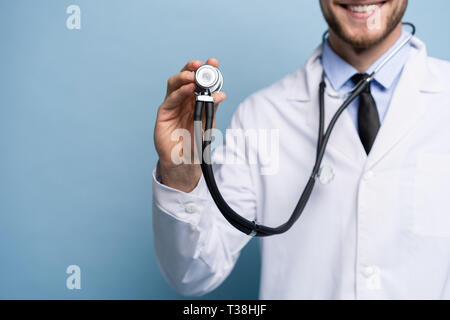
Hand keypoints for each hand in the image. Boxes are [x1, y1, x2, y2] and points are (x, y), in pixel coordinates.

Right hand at [154, 58, 225, 191]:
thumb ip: (212, 108)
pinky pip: (170, 100)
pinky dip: (179, 92)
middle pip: (184, 78)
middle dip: (192, 68)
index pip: (199, 80)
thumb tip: (221, 94)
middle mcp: (182, 100)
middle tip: (201, 64)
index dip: (206, 69)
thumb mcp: (208, 123)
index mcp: (194, 99)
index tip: (213, 61)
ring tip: (194, 75)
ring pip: (174, 84)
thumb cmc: (196, 142)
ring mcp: (172, 105)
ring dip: (183, 77)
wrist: (185, 162)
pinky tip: (189, 89)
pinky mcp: (163, 114)